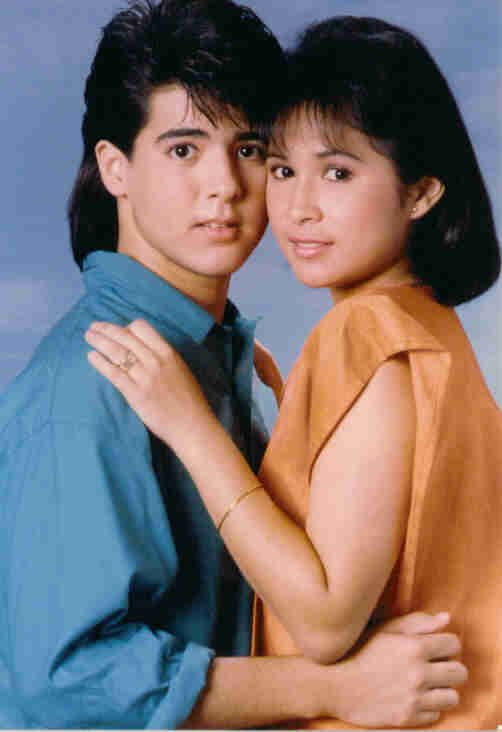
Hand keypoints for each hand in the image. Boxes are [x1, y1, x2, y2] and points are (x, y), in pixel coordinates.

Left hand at [85, 319, 213, 445]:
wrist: (192, 425)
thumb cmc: (189, 400)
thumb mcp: (180, 370)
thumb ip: (163, 358)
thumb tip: (143, 350)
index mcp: (168, 353)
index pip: (142, 328)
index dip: (127, 328)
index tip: (119, 332)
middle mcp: (155, 360)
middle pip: (125, 337)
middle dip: (107, 329)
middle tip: (93, 326)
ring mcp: (144, 377)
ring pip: (116, 352)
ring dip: (99, 341)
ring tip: (88, 336)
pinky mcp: (135, 394)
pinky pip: (114, 373)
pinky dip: (100, 362)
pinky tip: (91, 356)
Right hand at [322, 612, 466, 726]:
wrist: (332, 682)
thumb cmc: (357, 650)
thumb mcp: (385, 629)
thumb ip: (418, 622)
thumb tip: (446, 618)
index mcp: (414, 646)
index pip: (454, 644)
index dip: (446, 644)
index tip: (435, 647)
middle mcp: (418, 673)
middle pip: (459, 672)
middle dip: (449, 667)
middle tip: (433, 666)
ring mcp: (414, 698)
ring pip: (452, 697)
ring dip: (441, 690)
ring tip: (425, 684)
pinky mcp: (408, 718)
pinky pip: (436, 714)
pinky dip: (428, 707)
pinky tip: (413, 697)